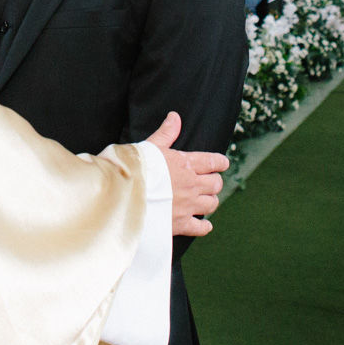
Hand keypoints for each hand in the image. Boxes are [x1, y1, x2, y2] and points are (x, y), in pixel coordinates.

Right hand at [145, 112, 228, 237]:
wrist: (121, 196)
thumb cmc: (133, 168)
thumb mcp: (149, 146)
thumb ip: (165, 134)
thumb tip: (175, 117)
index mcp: (185, 164)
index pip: (212, 161)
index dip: (219, 162)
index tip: (222, 163)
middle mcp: (191, 185)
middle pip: (216, 184)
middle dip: (214, 182)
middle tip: (210, 182)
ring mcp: (187, 205)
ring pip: (212, 203)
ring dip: (211, 200)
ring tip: (205, 200)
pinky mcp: (180, 224)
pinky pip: (201, 228)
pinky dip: (204, 226)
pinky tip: (203, 224)